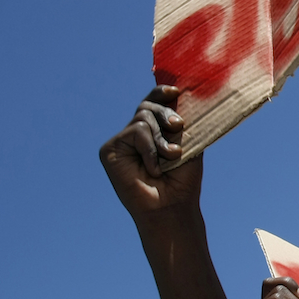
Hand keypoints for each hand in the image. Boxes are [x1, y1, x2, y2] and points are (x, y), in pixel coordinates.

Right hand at [99, 86, 202, 225]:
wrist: (172, 206)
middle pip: (147, 106)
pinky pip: (134, 132)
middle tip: (178, 126)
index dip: (161, 92)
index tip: (175, 92)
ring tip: (170, 157)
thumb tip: (180, 94)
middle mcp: (135, 135)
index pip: (153, 103)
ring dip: (161, 139)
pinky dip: (149, 149)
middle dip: (166, 114)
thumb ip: (182, 120)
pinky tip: (154, 168)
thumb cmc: (182, 180)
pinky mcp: (109, 151)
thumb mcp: (189, 143)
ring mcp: (121, 143)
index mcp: (153, 131)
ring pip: (142, 118)